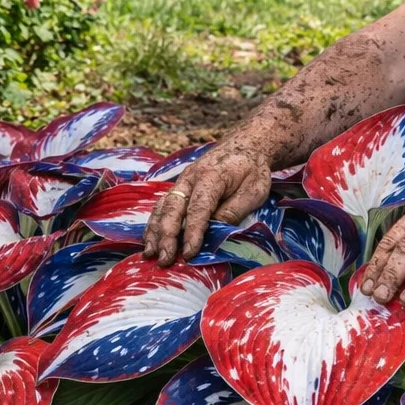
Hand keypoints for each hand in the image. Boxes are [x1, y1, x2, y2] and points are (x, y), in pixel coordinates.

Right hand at [142, 140, 273, 265]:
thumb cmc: (252, 169)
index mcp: (211, 177)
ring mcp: (182, 182)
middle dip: (167, 235)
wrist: (245, 145)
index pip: (198, 208)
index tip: (189, 253)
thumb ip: (234, 210)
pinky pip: (162, 206)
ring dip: (155, 231)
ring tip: (150, 254)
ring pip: (163, 207)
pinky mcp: (179, 187)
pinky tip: (150, 241)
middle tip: (165, 259)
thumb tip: (216, 232)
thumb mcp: (254, 190)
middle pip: (173, 208)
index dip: (193, 232)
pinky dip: (154, 224)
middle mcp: (190, 178)